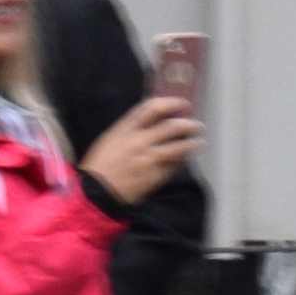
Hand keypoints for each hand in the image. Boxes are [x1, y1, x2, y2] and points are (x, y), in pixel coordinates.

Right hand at [81, 92, 197, 207]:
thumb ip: (131, 128)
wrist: (97, 191)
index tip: (182, 103)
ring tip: (199, 142)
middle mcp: (139, 141)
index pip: (152, 108)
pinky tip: (184, 158)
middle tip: (197, 125)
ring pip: (179, 146)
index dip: (171, 103)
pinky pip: (174, 165)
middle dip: (189, 124)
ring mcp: (149, 159)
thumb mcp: (111, 138)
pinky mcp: (156, 175)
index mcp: (125, 129)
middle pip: (172, 126)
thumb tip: (152, 121)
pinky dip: (181, 160)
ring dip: (193, 143)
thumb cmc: (101, 164)